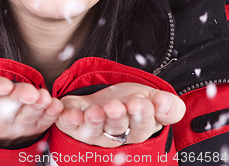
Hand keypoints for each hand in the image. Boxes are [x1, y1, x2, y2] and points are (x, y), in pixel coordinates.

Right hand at [0, 76, 62, 145]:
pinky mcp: (25, 133)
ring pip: (23, 119)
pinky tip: (55, 107)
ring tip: (44, 98)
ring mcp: (9, 130)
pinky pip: (38, 126)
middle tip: (30, 92)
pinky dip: (48, 116)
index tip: (4, 84)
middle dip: (18, 100)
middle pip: (4, 111)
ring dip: (36, 108)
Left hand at [56, 83, 185, 147]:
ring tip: (94, 111)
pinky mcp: (72, 123)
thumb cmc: (131, 101)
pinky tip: (65, 110)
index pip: (142, 125)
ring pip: (92, 130)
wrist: (106, 99)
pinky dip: (65, 118)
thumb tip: (165, 104)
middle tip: (114, 106)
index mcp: (137, 129)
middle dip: (115, 117)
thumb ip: (167, 105)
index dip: (140, 114)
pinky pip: (67, 124)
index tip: (138, 102)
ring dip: (92, 121)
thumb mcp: (153, 98)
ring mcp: (92, 130)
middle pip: (116, 128)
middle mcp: (114, 134)